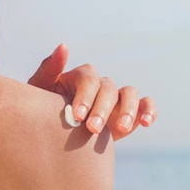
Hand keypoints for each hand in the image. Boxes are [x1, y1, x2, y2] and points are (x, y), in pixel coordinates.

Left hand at [27, 44, 156, 140]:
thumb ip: (49, 70)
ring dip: (128, 109)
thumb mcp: (39, 93)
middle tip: (93, 129)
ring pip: (130, 93)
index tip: (77, 116)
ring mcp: (116, 99)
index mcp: (80, 78)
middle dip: (102, 108)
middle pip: (109, 88)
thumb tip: (64, 46)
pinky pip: (145, 105)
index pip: (89, 79)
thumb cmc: (42, 114)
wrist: (53, 143)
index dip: (85, 96)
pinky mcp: (129, 113)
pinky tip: (146, 122)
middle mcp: (100, 85)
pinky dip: (149, 110)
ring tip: (120, 128)